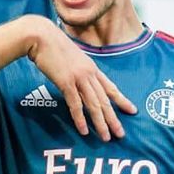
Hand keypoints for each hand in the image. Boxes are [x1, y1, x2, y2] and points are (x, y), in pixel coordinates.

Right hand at [29, 20, 135, 139]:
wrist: (40, 35)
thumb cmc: (52, 45)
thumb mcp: (72, 57)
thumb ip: (79, 70)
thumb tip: (80, 81)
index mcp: (92, 68)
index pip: (110, 87)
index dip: (122, 100)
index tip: (133, 111)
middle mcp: (89, 74)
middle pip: (105, 100)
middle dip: (114, 118)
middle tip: (121, 134)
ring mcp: (79, 78)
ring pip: (94, 104)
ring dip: (101, 123)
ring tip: (106, 137)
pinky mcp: (66, 82)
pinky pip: (76, 104)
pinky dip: (80, 118)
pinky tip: (84, 130)